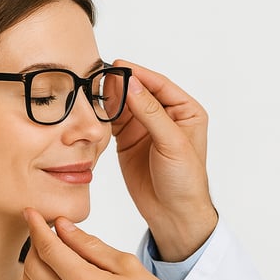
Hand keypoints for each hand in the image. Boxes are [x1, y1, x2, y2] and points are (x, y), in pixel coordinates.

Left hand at [22, 208, 197, 279]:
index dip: (36, 227)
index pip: (49, 249)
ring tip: (52, 254)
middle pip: (32, 267)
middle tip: (44, 232)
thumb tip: (65, 229)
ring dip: (35, 266)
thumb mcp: (130, 268)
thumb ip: (93, 246)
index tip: (31, 214)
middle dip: (35, 244)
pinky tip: (61, 279)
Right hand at [110, 59, 217, 260]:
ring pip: (125, 104)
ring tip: (93, 86)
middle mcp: (166, 116)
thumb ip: (151, 114)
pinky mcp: (128, 140)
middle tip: (100, 73)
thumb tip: (133, 85)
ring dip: (110, 95)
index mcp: (186, 111)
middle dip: (121, 82)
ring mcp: (145, 128)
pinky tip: (94, 105)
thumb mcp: (172, 144)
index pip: (160, 85)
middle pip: (139, 91)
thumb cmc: (185, 180)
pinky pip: (114, 120)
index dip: (140, 75)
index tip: (119, 65)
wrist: (173, 213)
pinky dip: (104, 113)